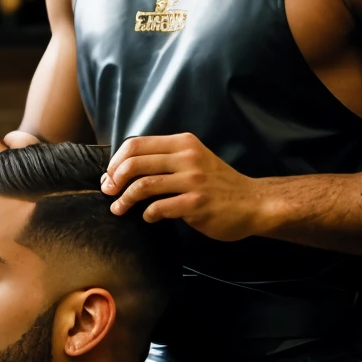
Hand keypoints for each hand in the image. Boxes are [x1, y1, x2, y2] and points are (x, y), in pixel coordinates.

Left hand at [102, 133, 266, 240]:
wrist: (253, 203)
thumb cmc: (218, 183)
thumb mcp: (195, 159)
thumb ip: (166, 159)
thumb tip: (125, 168)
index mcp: (184, 143)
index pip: (137, 144)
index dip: (116, 160)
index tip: (110, 175)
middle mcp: (188, 158)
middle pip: (135, 163)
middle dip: (115, 179)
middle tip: (108, 192)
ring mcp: (193, 181)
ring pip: (143, 185)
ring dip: (124, 199)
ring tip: (118, 209)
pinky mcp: (196, 204)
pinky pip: (159, 208)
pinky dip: (147, 214)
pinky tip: (148, 218)